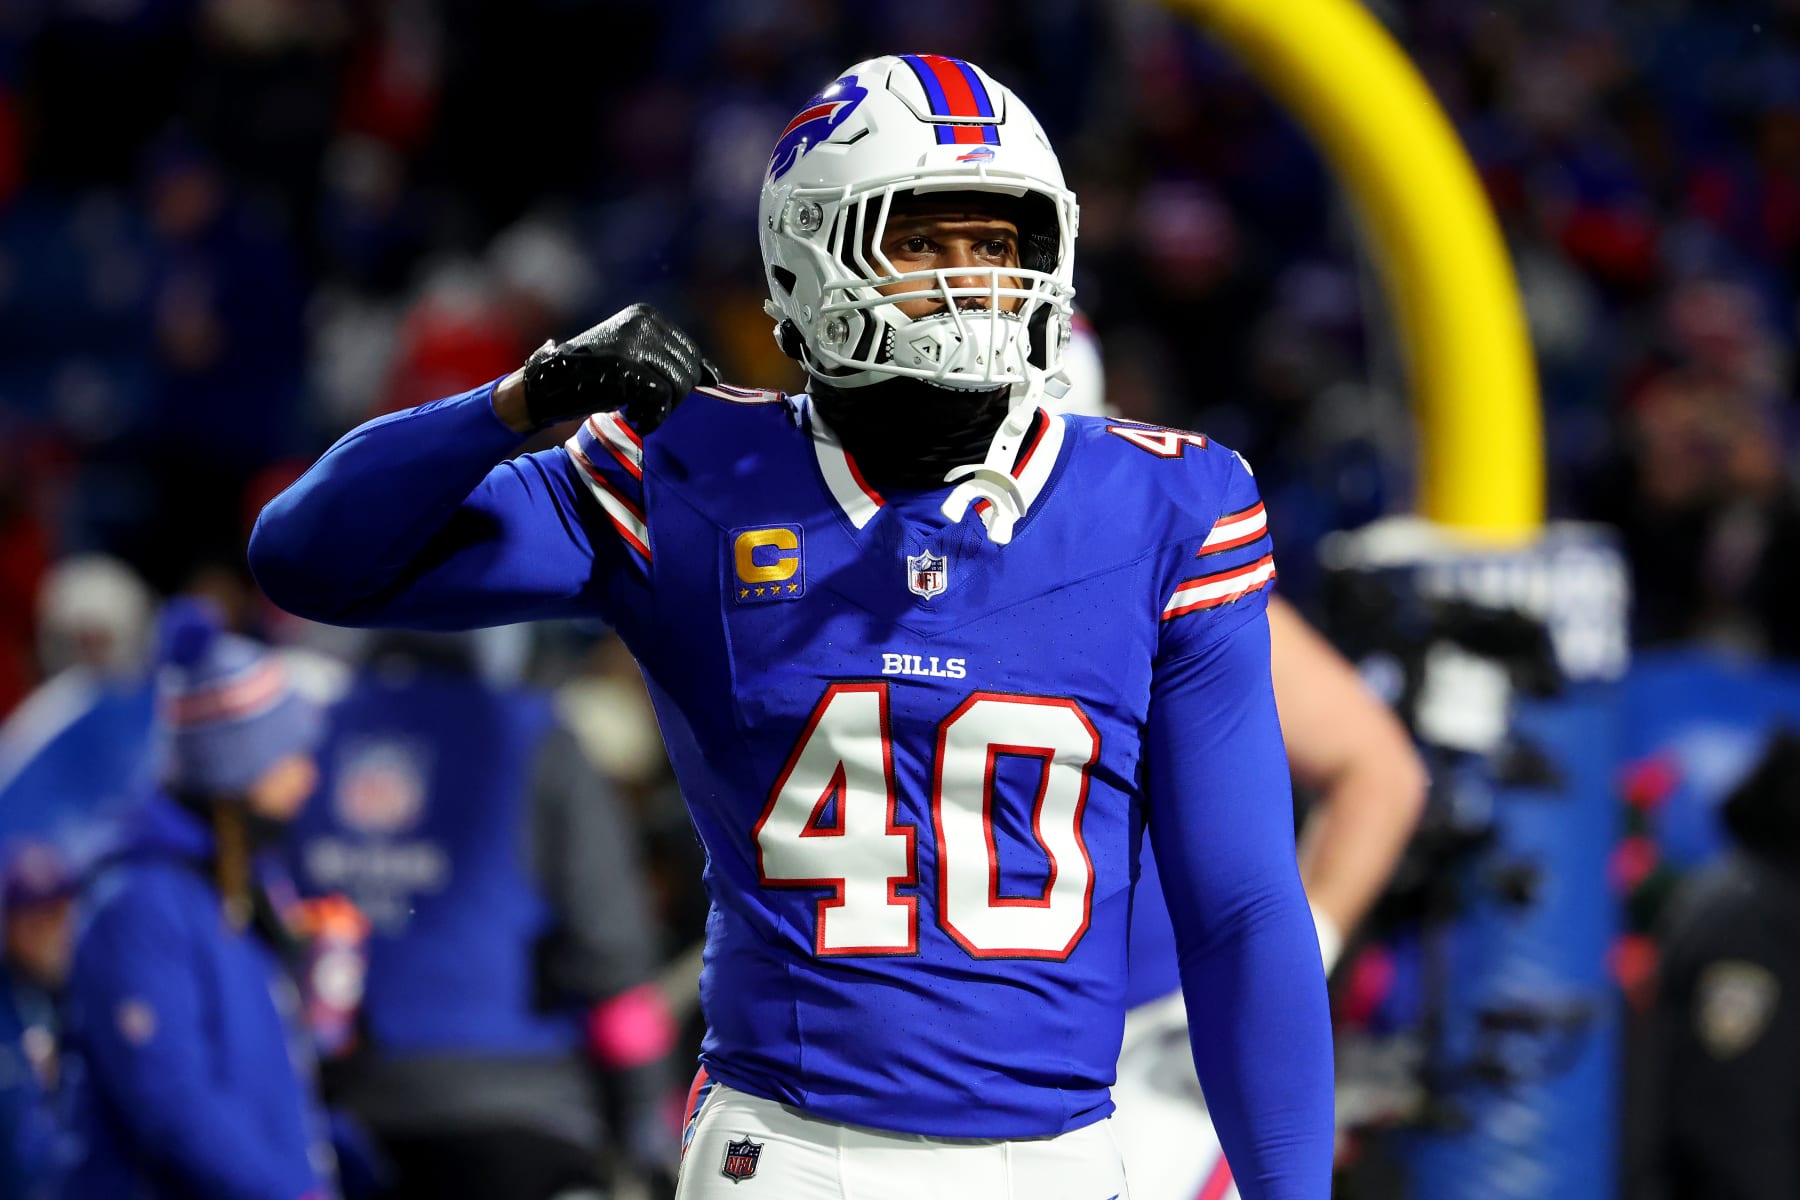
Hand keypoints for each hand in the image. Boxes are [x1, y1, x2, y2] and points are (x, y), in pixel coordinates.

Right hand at [499, 303, 715, 433]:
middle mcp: (643, 321)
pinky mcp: (624, 365)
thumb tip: (715, 377)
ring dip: (663, 409)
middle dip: (675, 398)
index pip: (691, 352)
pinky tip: (635, 419)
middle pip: (688, 369)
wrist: (545, 386)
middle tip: (646, 410)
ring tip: (638, 414)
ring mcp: (633, 341)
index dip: (685, 384)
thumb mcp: (634, 360)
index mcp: (647, 315)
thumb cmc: (591, 378)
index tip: (663, 401)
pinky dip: (653, 416)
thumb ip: (670, 363)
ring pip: (679, 384)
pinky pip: (662, 397)